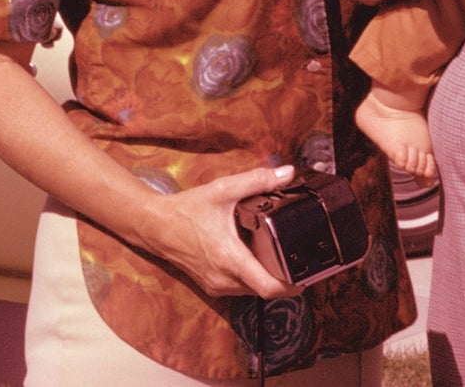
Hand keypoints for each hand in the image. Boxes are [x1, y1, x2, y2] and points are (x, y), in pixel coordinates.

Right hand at [138, 164, 301, 298]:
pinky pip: (240, 288)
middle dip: (286, 279)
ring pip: (253, 291)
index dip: (293, 286)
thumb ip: (257, 180)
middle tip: (302, 260)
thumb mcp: (223, 190)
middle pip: (266, 290)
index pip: (269, 287)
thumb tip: (287, 173)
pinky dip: (253, 277)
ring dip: (269, 279)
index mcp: (231, 259)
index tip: (309, 275)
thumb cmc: (187, 210)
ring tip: (284, 258)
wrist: (155, 226)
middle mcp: (224, 279)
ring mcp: (217, 285)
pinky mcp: (211, 285)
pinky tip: (259, 258)